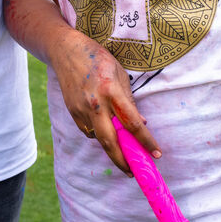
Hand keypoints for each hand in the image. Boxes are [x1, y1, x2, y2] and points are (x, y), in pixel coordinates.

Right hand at [50, 31, 160, 173]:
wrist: (65, 49)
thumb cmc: (96, 58)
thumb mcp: (118, 74)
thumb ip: (129, 100)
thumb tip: (141, 123)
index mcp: (110, 90)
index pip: (132, 123)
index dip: (146, 141)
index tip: (156, 153)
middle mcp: (95, 103)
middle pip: (110, 141)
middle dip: (122, 161)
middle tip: (132, 171)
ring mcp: (81, 108)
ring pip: (98, 138)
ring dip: (110, 146)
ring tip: (120, 148)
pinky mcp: (72, 111)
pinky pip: (87, 130)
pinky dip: (97, 133)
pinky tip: (103, 127)